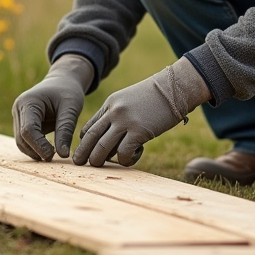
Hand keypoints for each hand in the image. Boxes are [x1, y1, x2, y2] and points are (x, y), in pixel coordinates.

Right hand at [12, 54, 93, 160]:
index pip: (28, 130)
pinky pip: (25, 140)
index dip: (39, 146)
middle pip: (21, 138)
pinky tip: (49, 151)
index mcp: (28, 102)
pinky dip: (35, 148)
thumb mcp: (71, 108)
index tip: (54, 155)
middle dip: (36, 151)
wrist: (63, 81)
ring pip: (21, 142)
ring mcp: (18, 116)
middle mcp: (18, 109)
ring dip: (35, 151)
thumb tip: (62, 155)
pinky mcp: (22, 122)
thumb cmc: (68, 91)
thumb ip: (66, 130)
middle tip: (54, 159)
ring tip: (53, 155)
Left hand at [74, 57, 209, 167]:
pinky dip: (125, 160)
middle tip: (80, 164)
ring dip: (98, 160)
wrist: (174, 88)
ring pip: (102, 147)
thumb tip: (111, 137)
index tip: (84, 152)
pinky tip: (132, 157)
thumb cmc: (154, 97)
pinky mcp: (139, 130)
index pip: (89, 127)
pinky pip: (123, 152)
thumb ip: (117, 115)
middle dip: (83, 154)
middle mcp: (114, 112)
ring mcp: (125, 121)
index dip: (84, 143)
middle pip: (90, 137)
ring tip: (101, 166)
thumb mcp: (129, 100)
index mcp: (110, 104)